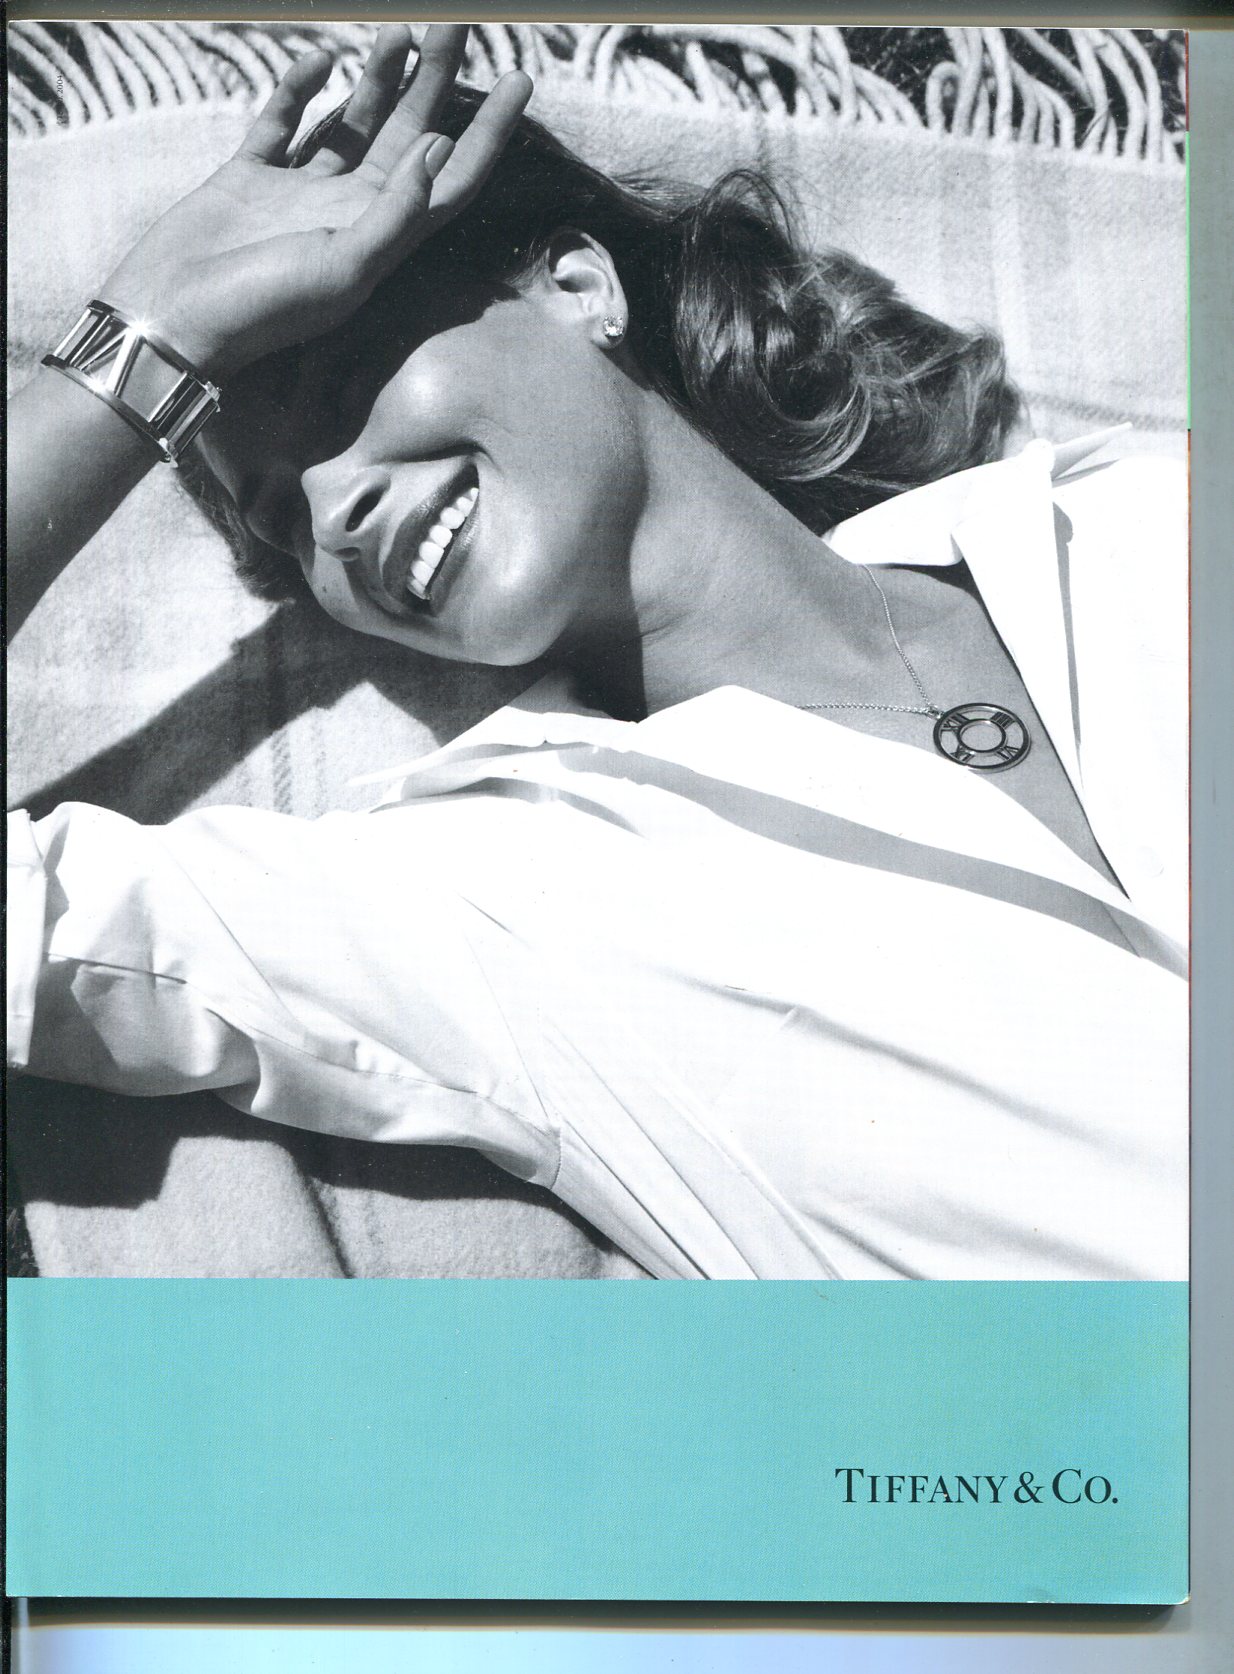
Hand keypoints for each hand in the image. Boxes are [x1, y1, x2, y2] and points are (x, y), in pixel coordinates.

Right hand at [100, 25, 531, 379]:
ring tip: (401, 31)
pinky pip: (283, 126)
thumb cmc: (262, 309)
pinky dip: (301, 91)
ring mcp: (298, 196)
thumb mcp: (343, 267)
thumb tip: (440, 146)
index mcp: (380, 236)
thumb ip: (395, 211)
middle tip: (457, 26)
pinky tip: (319, 59)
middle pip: (408, 138)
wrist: (171, 321)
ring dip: (379, 81)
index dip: (490, 133)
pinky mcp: (249, 181)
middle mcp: (347, 213)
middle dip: (436, 84)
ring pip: (352, 126)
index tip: (519, 80)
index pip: (452, 179)